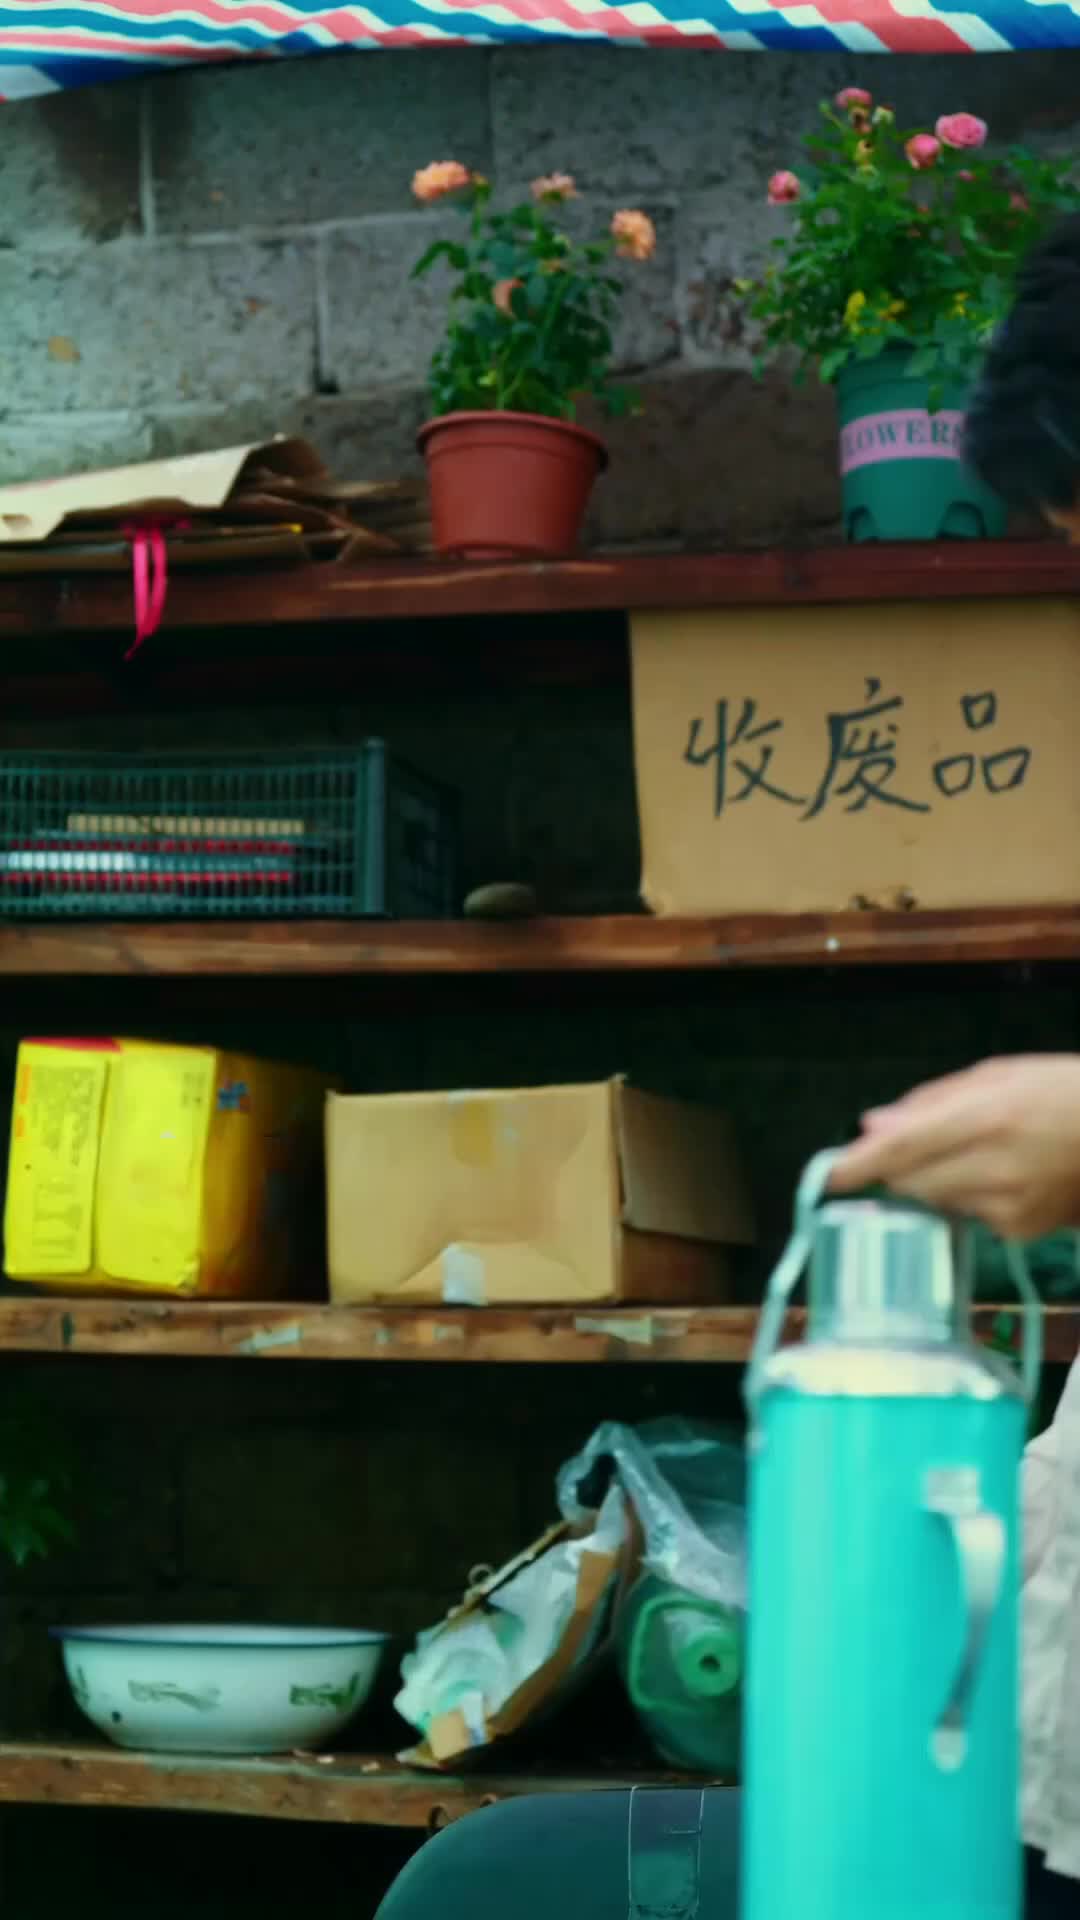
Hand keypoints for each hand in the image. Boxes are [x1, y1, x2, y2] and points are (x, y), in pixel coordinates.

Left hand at [828, 1055, 1079, 1240]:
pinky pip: (964, 1215)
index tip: (825, 1177)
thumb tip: (872, 1126)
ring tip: (979, 1151)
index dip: (858, 1165)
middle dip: (899, 1166)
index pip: (904, 1148)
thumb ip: (929, 1102)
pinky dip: (966, 1196)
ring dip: (935, 1179)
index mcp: (987, 1116)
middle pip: (909, 1181)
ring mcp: (1007, 1207)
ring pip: (933, 1200)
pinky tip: (1002, 1175)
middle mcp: (994, 1167)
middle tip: (925, 1142)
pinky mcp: (1017, 1232)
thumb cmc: (1059, 1092)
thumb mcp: (997, 1075)